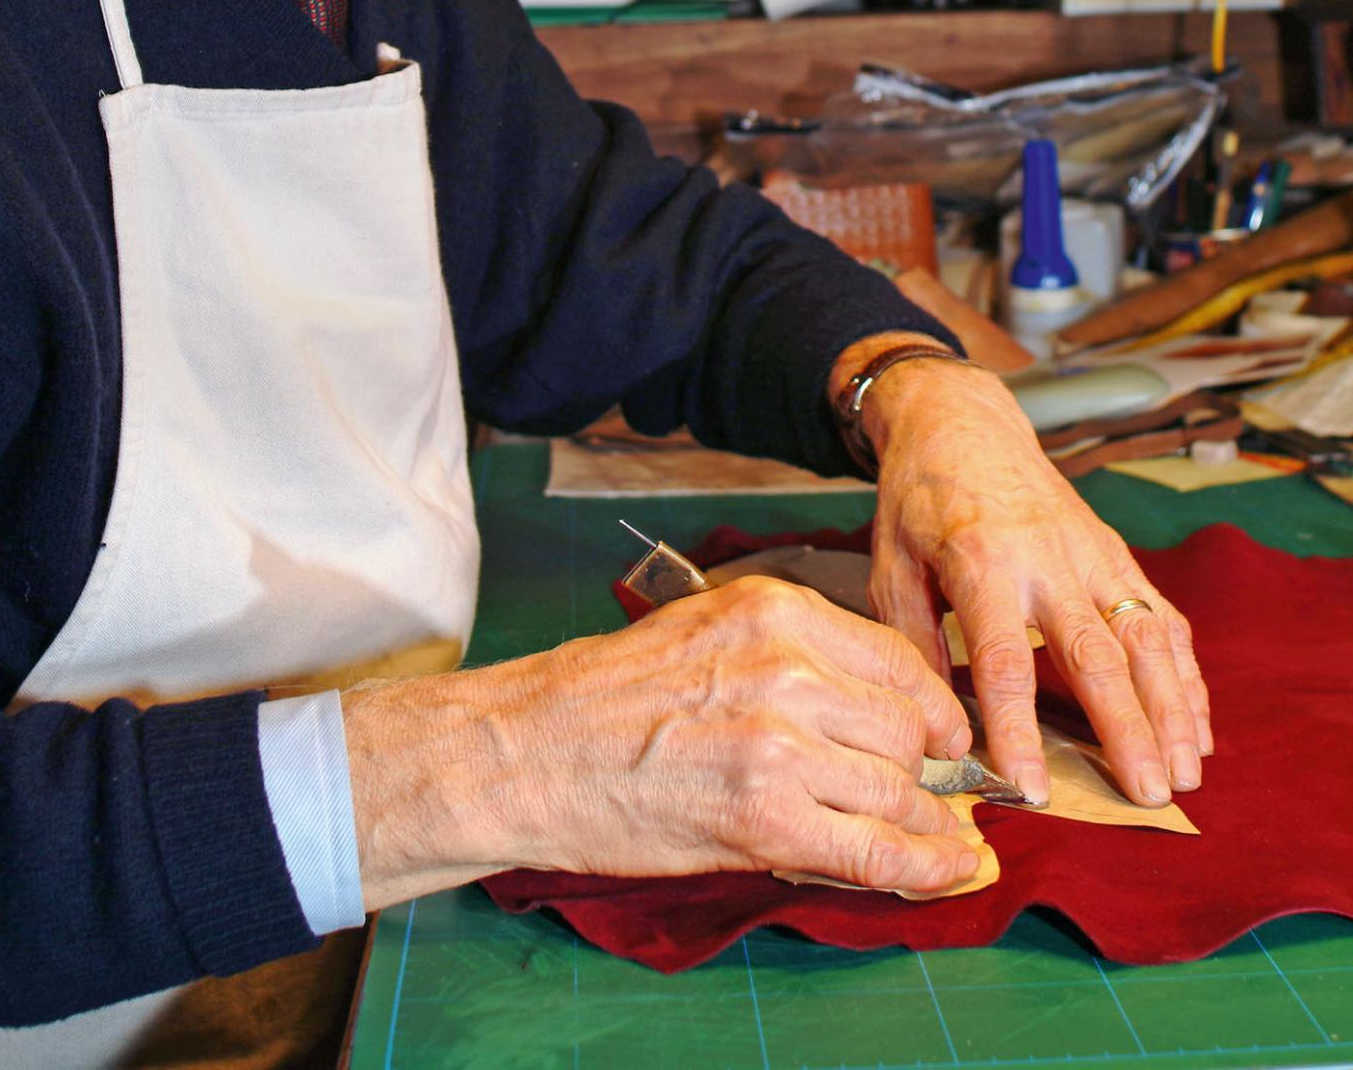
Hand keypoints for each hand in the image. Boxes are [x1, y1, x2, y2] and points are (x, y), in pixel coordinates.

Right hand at [341, 575, 980, 909]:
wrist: (531, 750)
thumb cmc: (608, 695)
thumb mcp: (708, 631)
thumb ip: (794, 656)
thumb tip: (880, 708)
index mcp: (772, 612)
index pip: (897, 659)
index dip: (930, 709)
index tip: (941, 738)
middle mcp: (785, 667)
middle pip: (907, 727)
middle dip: (922, 769)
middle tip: (918, 794)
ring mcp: (778, 744)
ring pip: (899, 791)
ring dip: (925, 824)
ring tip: (941, 841)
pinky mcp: (764, 818)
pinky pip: (876, 851)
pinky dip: (924, 869)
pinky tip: (951, 872)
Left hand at [856, 354, 1211, 809]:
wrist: (962, 421)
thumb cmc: (919, 499)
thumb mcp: (889, 562)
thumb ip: (911, 640)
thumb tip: (940, 724)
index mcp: (982, 561)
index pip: (1005, 660)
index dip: (1019, 729)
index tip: (1030, 789)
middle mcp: (1047, 557)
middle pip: (1096, 654)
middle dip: (1126, 730)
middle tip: (1147, 797)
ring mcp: (1092, 552)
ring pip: (1145, 636)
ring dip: (1171, 708)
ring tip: (1184, 775)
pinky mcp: (1115, 550)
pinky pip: (1161, 615)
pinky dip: (1185, 673)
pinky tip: (1195, 725)